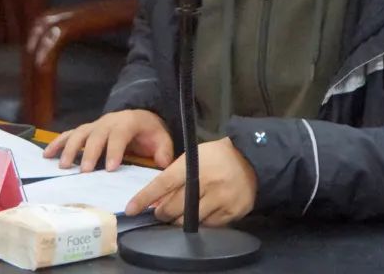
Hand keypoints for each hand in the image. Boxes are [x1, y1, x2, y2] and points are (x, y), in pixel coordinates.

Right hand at [43, 110, 173, 171]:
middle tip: (86, 172)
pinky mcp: (86, 130)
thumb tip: (163, 164)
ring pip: (80, 133)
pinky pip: (69, 134)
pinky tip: (47, 155)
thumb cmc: (150, 131)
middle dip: (90, 153)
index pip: (120, 134)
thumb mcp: (162, 138)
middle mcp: (109, 121)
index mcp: (128, 122)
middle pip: (97, 134)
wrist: (140, 116)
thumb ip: (164, 151)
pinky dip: (57, 143)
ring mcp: (95, 125)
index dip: (115, 150)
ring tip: (64, 166)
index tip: (112, 168)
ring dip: (70, 148)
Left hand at [124, 137, 256, 226]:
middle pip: (174, 207)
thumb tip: (155, 201)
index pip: (163, 184)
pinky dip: (201, 223)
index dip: (145, 198)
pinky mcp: (233, 211)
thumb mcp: (194, 158)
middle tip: (160, 212)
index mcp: (194, 164)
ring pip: (190, 221)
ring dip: (180, 220)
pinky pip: (209, 226)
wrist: (251, 158)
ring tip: (180, 214)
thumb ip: (174, 177)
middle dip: (163, 213)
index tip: (131, 209)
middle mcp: (208, 181)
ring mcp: (222, 198)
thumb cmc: (217, 157)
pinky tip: (201, 214)